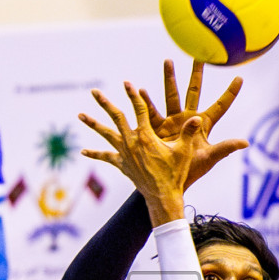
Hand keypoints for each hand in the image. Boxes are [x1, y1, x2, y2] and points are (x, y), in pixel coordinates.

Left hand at [81, 81, 201, 224]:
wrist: (162, 196)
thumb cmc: (175, 173)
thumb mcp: (184, 151)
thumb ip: (189, 132)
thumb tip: (198, 117)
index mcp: (146, 136)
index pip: (139, 109)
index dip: (133, 95)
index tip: (127, 83)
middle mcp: (131, 142)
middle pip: (116, 117)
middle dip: (105, 103)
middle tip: (94, 92)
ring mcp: (124, 154)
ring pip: (106, 134)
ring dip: (93, 123)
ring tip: (80, 115)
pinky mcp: (122, 164)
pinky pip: (106, 157)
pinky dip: (95, 154)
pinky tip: (83, 151)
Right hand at [134, 59, 248, 187]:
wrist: (168, 181)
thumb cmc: (191, 172)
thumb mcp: (209, 158)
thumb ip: (225, 148)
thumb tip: (246, 142)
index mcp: (204, 124)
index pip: (220, 106)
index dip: (230, 93)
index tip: (240, 77)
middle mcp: (189, 118)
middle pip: (194, 91)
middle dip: (196, 74)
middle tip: (199, 56)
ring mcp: (173, 121)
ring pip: (171, 95)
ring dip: (170, 78)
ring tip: (168, 61)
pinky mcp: (158, 127)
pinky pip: (152, 111)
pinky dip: (146, 101)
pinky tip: (141, 90)